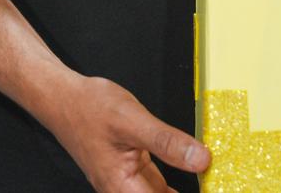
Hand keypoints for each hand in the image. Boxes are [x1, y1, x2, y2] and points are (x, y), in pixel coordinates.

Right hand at [42, 74, 209, 192]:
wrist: (63, 98)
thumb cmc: (88, 108)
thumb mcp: (132, 120)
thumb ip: (167, 142)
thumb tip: (202, 160)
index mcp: (123, 189)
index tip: (216, 187)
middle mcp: (124, 192)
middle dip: (191, 191)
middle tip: (216, 181)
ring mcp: (128, 183)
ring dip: (186, 189)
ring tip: (211, 180)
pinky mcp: (132, 171)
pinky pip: (158, 186)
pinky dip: (177, 181)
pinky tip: (194, 171)